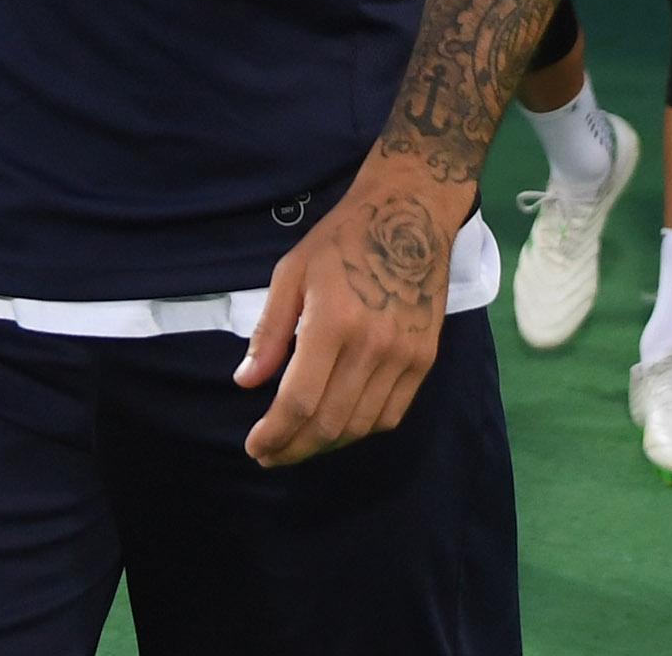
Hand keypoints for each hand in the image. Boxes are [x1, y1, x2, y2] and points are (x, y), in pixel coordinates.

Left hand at [234, 159, 466, 467]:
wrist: (409, 215)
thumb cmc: (341, 240)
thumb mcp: (291, 273)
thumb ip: (270, 332)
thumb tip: (246, 383)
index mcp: (332, 322)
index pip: (299, 400)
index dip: (275, 434)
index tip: (255, 447)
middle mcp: (372, 346)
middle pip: (329, 422)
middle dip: (294, 449)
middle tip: (270, 456)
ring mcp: (404, 356)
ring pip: (360, 426)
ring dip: (325, 445)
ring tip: (298, 444)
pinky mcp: (424, 360)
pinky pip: (391, 415)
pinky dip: (360, 430)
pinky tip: (337, 427)